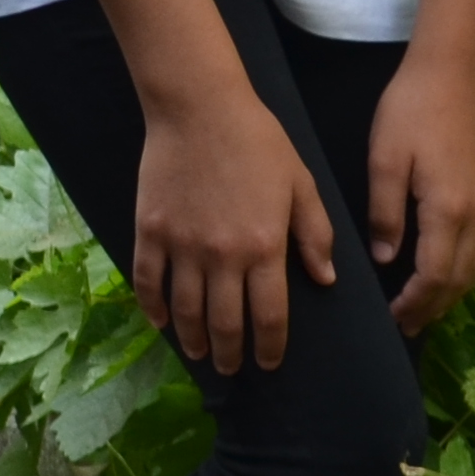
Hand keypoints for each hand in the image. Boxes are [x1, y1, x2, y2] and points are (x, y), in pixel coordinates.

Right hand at [133, 82, 335, 370]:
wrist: (199, 107)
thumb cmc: (258, 141)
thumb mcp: (301, 185)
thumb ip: (314, 235)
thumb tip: (325, 280)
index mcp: (265, 247)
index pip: (270, 316)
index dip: (270, 347)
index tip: (269, 362)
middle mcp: (222, 256)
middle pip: (225, 324)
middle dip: (230, 354)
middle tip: (232, 367)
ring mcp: (182, 246)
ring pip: (186, 311)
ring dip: (194, 340)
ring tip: (200, 354)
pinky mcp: (150, 231)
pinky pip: (149, 282)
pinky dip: (154, 309)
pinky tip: (162, 323)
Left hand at [365, 45, 474, 332]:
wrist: (454, 69)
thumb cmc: (411, 109)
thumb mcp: (384, 160)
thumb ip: (385, 213)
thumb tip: (386, 258)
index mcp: (448, 210)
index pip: (433, 275)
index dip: (415, 302)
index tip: (394, 316)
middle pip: (460, 278)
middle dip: (434, 306)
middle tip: (408, 325)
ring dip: (454, 291)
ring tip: (429, 307)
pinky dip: (469, 267)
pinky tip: (454, 269)